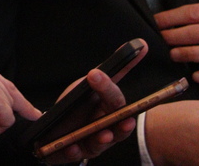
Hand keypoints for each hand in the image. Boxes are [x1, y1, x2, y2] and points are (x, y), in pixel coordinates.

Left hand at [43, 41, 147, 163]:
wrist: (57, 127)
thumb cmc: (80, 105)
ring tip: (103, 135)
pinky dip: (72, 152)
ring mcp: (89, 141)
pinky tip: (71, 147)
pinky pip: (73, 155)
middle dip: (122, 124)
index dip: (108, 88)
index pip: (115, 99)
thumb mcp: (93, 83)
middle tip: (124, 120)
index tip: (96, 74)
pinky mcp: (72, 151)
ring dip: (102, 140)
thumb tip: (141, 44)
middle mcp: (104, 128)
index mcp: (108, 109)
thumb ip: (117, 68)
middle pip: (116, 126)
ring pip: (100, 144)